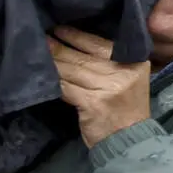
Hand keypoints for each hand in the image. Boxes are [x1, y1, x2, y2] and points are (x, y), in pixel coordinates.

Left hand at [49, 25, 150, 147]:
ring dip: (53, 62)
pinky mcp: (93, 103)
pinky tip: (42, 77)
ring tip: (38, 53)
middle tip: (41, 38)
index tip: (58, 29)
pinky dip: (54, 82)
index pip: (99, 45)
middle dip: (59, 47)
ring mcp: (109, 88)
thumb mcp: (125, 81)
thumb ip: (108, 64)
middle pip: (83, 57)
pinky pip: (66, 87)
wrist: (130, 143)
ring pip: (72, 70)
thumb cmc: (124, 111)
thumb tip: (73, 44)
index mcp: (134, 62)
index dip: (76, 36)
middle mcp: (123, 72)